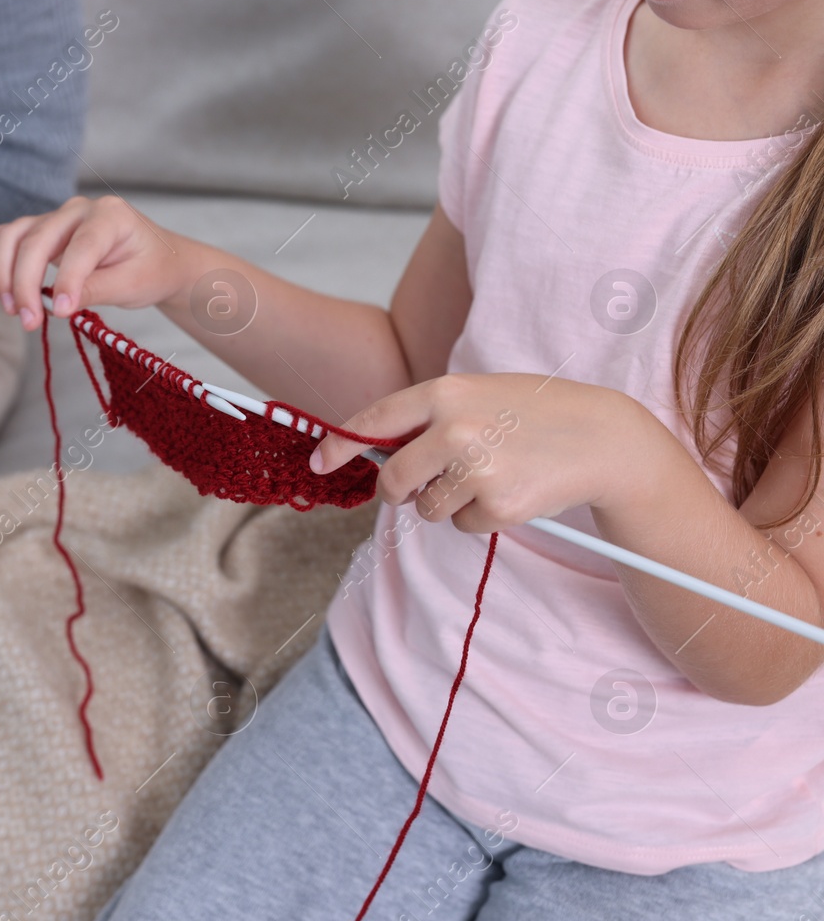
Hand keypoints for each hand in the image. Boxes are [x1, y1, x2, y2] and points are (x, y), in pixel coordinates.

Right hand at [0, 195, 189, 329]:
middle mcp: (79, 211)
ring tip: (11, 308)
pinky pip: (7, 237)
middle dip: (27, 282)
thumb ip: (96, 289)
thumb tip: (60, 304)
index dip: (69, 281)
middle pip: (37, 240)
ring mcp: (57, 219)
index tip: (63, 314)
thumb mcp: (133, 284)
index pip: (81, 247)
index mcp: (110, 216)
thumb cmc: (150, 269)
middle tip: (28, 321)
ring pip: (16, 237)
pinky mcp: (43, 232)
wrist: (158, 259)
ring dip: (4, 273)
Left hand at [310, 373, 654, 532]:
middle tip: (423, 488)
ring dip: (449, 503)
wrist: (601, 437)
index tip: (318, 462)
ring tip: (491, 475)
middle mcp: (453, 429)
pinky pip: (464, 526)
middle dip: (400, 492)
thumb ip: (429, 418)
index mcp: (444, 394)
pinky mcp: (498, 504)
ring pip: (428, 509)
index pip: (374, 421)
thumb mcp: (479, 396)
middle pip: (393, 481)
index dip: (339, 445)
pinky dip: (482, 518)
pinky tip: (513, 491)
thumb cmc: (535, 413)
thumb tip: (376, 452)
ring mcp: (475, 468)